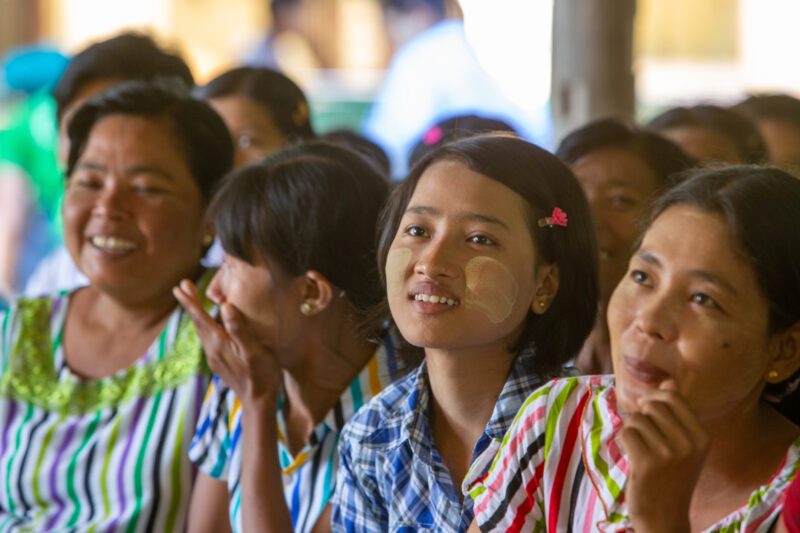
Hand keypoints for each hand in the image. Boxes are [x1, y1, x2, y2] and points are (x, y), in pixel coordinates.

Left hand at [173, 279, 281, 408]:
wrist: (259, 402)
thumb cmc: (262, 374)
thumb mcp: (254, 350)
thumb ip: (240, 329)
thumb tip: (225, 307)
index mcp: (219, 343)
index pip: (200, 318)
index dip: (189, 301)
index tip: (179, 286)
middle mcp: (212, 350)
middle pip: (197, 322)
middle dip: (190, 303)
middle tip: (182, 286)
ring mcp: (215, 357)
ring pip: (202, 331)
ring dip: (197, 314)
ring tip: (195, 300)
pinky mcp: (220, 362)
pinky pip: (210, 339)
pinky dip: (207, 325)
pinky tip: (213, 324)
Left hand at [618, 379, 709, 532]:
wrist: (665, 518)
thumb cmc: (671, 478)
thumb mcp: (684, 447)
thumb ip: (676, 414)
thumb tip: (667, 382)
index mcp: (702, 437)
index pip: (672, 397)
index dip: (654, 398)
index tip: (647, 410)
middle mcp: (689, 444)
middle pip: (651, 406)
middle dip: (641, 417)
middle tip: (645, 438)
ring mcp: (668, 454)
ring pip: (636, 419)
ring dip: (632, 432)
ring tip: (641, 451)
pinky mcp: (647, 463)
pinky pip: (626, 433)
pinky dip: (624, 441)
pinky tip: (633, 456)